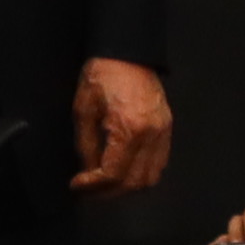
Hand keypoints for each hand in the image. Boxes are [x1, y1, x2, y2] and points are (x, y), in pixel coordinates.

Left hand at [71, 57, 172, 200]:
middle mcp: (151, 135)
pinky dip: (142, 174)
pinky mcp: (167, 129)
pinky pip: (159, 163)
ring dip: (127, 187)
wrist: (128, 53)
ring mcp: (163, 133)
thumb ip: (86, 145)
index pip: (113, 174)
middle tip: (89, 190)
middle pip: (133, 182)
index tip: (77, 185)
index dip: (93, 186)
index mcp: (129, 128)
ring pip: (150, 178)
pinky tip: (125, 170)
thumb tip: (87, 171)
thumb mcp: (84, 109)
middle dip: (108, 192)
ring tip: (106, 183)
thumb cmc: (103, 75)